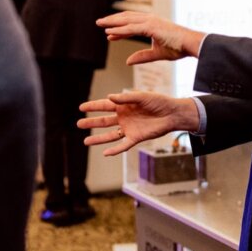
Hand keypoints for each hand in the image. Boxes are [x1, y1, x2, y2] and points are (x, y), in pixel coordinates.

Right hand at [79, 91, 200, 155]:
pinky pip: (123, 145)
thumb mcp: (142, 97)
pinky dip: (114, 150)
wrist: (172, 114)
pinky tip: (105, 153)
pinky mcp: (136, 138)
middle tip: (79, 124)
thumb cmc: (159, 102)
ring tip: (85, 141)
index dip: (93, 106)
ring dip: (98, 138)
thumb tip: (109, 97)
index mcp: (124, 106)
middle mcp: (124, 118)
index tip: (81, 107)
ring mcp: (129, 128)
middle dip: (92, 122)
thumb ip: (126, 98)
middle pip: (104, 121)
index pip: (105, 106)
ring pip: (110, 135)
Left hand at [96, 11, 204, 63]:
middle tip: (99, 23)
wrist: (190, 44)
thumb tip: (127, 61)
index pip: (131, 23)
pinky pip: (132, 28)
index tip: (108, 34)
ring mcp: (150, 21)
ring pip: (126, 20)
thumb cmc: (178, 48)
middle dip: (112, 20)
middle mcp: (150, 19)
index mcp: (152, 24)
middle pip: (126, 18)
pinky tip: (110, 33)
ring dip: (112, 22)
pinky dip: (120, 30)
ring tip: (100, 24)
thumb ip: (142, 57)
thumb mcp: (156, 54)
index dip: (119, 27)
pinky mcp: (151, 26)